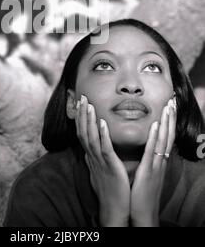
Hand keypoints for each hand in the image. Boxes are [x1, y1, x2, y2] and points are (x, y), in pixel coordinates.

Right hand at [76, 95, 129, 226]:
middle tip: (82, 97)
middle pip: (83, 132)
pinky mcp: (110, 166)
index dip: (81, 118)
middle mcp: (92, 157)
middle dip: (82, 114)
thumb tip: (87, 151)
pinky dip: (102, 135)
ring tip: (89, 105)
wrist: (114, 209)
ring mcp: (100, 161)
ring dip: (89, 120)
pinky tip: (102, 122)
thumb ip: (94, 158)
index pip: (82, 133)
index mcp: (91, 156)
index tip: (81, 103)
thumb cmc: (109, 189)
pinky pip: (105, 148)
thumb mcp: (99, 170)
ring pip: (91, 137)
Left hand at [130, 98, 176, 226]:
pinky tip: (155, 125)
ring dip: (166, 122)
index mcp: (159, 160)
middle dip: (171, 117)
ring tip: (168, 106)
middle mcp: (161, 160)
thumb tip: (147, 149)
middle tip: (172, 100)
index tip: (170, 106)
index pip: (166, 136)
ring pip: (163, 140)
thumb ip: (148, 160)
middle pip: (168, 134)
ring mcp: (156, 165)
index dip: (169, 121)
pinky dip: (155, 137)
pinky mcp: (149, 171)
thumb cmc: (142, 194)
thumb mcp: (147, 173)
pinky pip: (152, 151)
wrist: (142, 214)